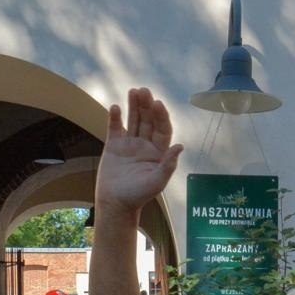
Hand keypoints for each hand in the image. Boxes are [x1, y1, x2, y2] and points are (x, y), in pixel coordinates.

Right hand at [93, 88, 183, 210]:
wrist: (116, 203)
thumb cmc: (139, 195)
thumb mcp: (157, 182)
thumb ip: (168, 164)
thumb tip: (180, 146)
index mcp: (159, 152)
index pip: (162, 129)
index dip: (161, 116)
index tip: (157, 104)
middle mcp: (145, 144)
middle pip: (148, 120)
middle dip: (147, 106)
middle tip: (144, 91)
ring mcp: (130, 143)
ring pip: (133, 120)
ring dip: (134, 106)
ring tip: (133, 91)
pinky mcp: (114, 145)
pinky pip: (115, 127)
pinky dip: (115, 117)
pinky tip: (116, 107)